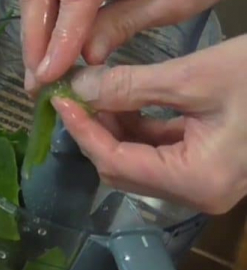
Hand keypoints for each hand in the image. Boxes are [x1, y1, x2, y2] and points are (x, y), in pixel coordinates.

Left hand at [52, 35, 246, 213]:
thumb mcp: (192, 77)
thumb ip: (130, 87)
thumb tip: (79, 87)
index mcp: (197, 180)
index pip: (116, 161)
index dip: (82, 130)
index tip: (60, 99)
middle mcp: (199, 192)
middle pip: (123, 168)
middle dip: (94, 130)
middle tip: (74, 93)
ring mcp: (205, 181)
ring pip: (138, 160)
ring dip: (112, 127)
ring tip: (95, 90)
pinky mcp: (209, 164)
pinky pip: (160, 151)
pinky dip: (137, 126)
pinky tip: (124, 97)